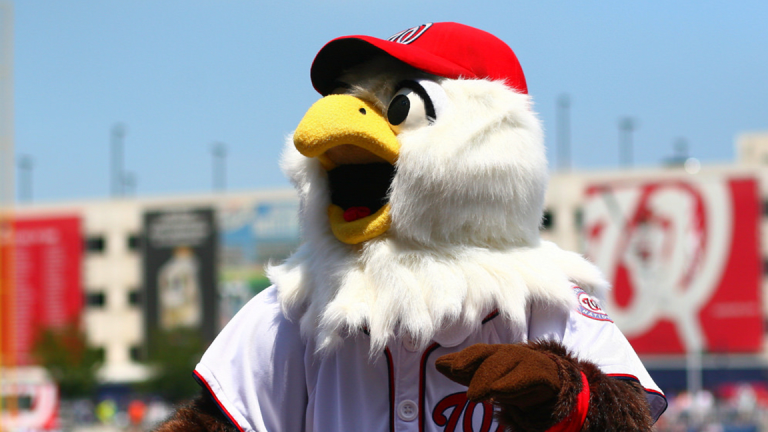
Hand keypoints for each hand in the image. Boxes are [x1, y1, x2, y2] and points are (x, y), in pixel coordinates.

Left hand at [435, 343, 561, 408]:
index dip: (458, 359)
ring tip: (473, 395)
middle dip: (468, 362)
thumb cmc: (514, 376)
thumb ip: (467, 372)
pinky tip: (496, 391)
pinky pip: (523, 376)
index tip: (439, 365)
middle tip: (455, 372)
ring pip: (501, 364)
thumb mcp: (489, 377)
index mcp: (492, 353)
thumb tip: (439, 364)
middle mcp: (506, 353)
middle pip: (484, 355)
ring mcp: (523, 359)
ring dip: (485, 378)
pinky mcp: (539, 372)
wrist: (552, 379)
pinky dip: (509, 384)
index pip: (473, 353)